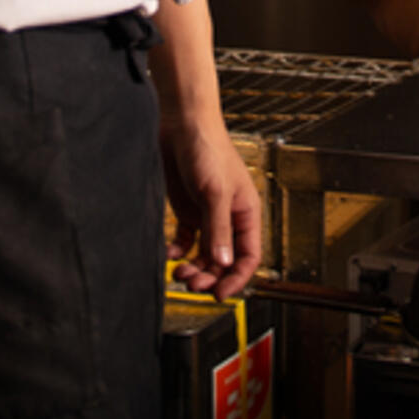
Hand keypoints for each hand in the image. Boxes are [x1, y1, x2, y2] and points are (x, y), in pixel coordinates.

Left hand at [161, 114, 261, 300]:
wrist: (181, 123)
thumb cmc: (207, 148)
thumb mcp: (215, 192)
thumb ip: (218, 229)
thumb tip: (222, 264)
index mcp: (245, 212)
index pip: (248, 256)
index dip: (236, 278)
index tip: (219, 295)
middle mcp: (228, 216)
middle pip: (224, 260)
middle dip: (209, 276)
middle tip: (191, 284)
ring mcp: (207, 214)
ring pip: (204, 254)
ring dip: (193, 268)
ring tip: (178, 273)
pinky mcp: (188, 209)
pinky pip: (187, 240)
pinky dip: (178, 251)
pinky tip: (170, 253)